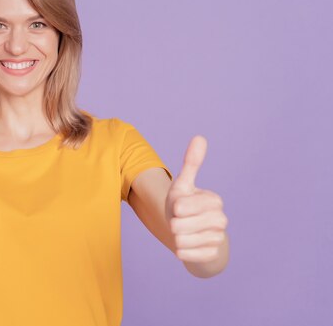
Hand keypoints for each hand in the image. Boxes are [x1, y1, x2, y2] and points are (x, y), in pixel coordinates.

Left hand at [165, 135, 227, 262]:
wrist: (193, 233)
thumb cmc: (185, 206)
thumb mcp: (183, 185)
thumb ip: (191, 164)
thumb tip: (200, 137)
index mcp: (214, 201)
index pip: (182, 206)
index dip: (175, 208)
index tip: (179, 207)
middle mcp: (221, 220)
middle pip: (179, 226)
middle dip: (173, 224)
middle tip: (180, 222)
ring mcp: (218, 239)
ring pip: (182, 241)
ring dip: (176, 238)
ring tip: (183, 233)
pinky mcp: (213, 255)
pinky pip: (187, 256)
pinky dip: (181, 252)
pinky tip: (186, 246)